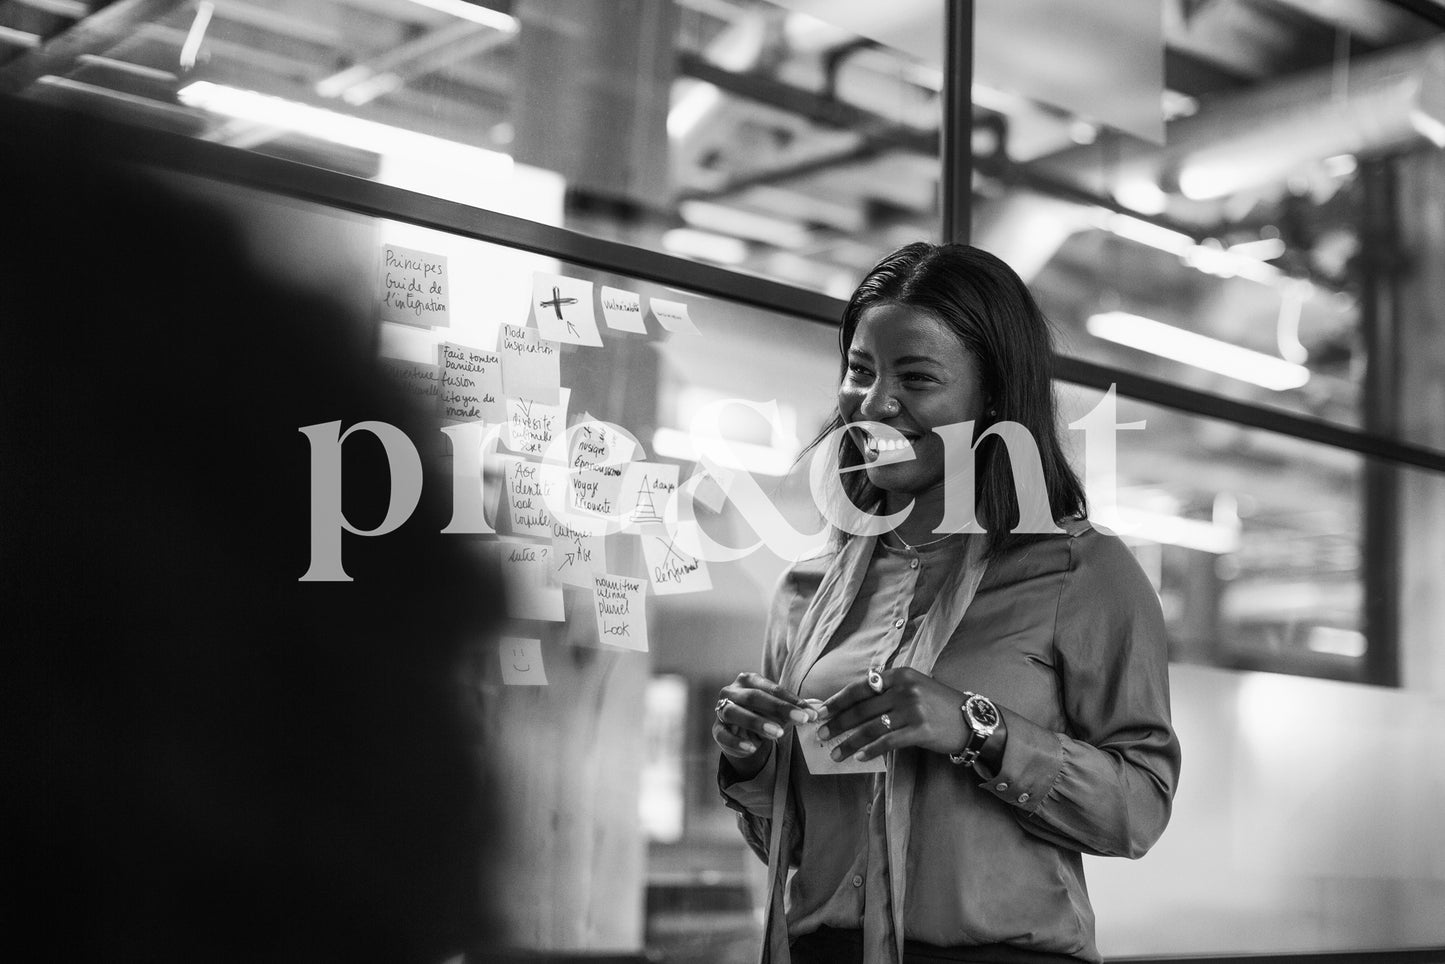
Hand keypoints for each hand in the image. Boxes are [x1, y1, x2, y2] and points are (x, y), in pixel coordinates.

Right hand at [713, 673, 816, 774]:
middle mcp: (732, 691)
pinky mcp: (716, 730)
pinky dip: (737, 742)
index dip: (792, 700)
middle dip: (779, 708)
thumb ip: (794, 710)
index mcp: (749, 680)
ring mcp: (721, 709)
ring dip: (757, 722)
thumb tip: (817, 711)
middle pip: (754, 697)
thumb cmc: (762, 714)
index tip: (811, 713)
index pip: (772, 688)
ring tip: (778, 733)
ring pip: (735, 713)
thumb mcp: (778, 710)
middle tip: (801, 719)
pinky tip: (752, 748)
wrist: (739, 732)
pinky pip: (724, 735)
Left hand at [817, 667, 969, 762]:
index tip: (821, 712)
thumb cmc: (938, 704)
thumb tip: (853, 705)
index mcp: (898, 675)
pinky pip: (888, 742)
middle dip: (837, 723)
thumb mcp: (913, 686)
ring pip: (871, 728)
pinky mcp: (919, 730)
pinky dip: (871, 750)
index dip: (837, 701)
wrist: (970, 719)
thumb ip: (887, 690)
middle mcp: (903, 689)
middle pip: (861, 709)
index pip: (860, 688)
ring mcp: (912, 709)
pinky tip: (859, 757)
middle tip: (821, 734)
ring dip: (849, 742)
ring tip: (835, 753)